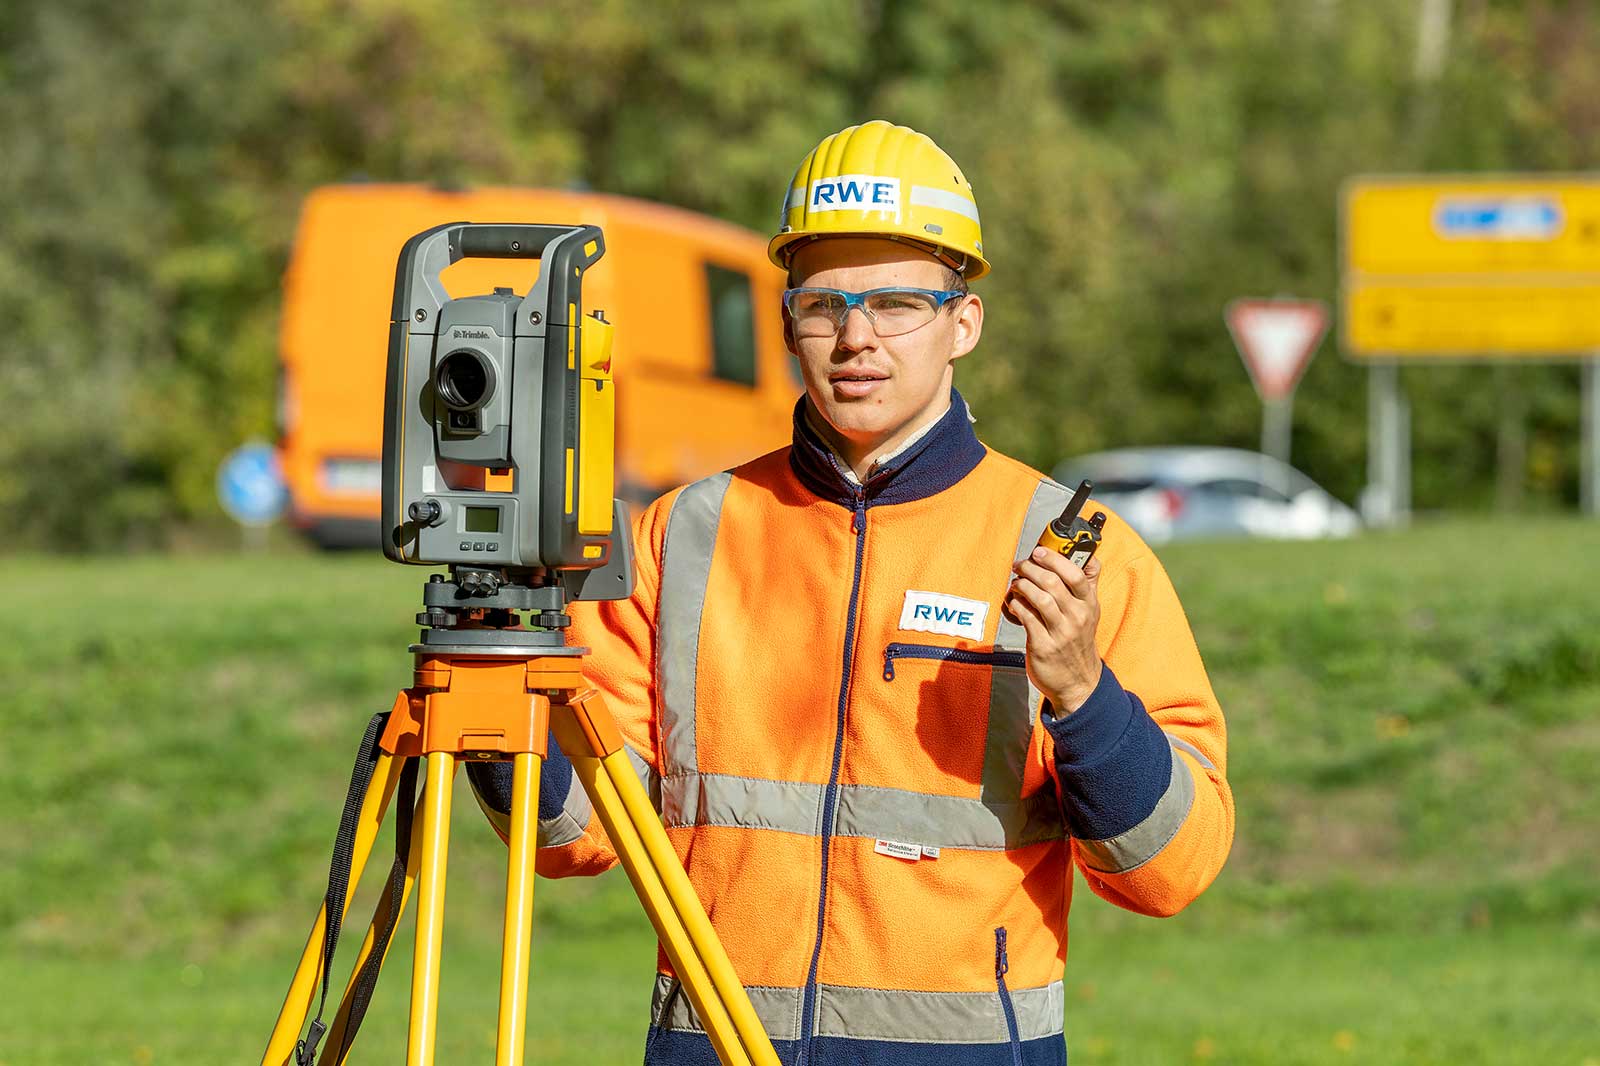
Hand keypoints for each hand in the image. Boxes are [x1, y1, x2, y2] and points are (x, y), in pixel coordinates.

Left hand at [1003, 547, 1102, 713]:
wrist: (1079, 682)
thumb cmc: (1079, 641)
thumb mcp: (1090, 612)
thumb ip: (1087, 584)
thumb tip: (1088, 555)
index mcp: (1089, 605)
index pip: (1077, 574)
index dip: (1055, 559)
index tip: (1039, 551)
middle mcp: (1077, 617)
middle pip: (1052, 582)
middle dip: (1030, 568)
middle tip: (1019, 565)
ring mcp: (1061, 632)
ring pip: (1038, 598)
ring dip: (1021, 586)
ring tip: (1015, 584)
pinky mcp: (1043, 646)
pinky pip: (1026, 617)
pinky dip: (1015, 605)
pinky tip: (1012, 603)